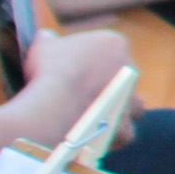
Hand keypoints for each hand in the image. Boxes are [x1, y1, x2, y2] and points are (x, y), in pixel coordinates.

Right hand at [16, 22, 135, 129]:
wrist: (57, 104)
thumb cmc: (50, 70)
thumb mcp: (43, 45)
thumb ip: (49, 39)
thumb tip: (46, 36)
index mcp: (115, 44)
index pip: (108, 49)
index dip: (89, 60)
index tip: (71, 69)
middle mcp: (131, 70)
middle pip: (122, 76)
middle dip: (107, 84)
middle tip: (81, 94)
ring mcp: (131, 100)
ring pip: (131, 105)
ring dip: (117, 110)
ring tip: (94, 118)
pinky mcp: (126, 127)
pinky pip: (123, 133)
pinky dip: (109, 136)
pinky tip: (93, 137)